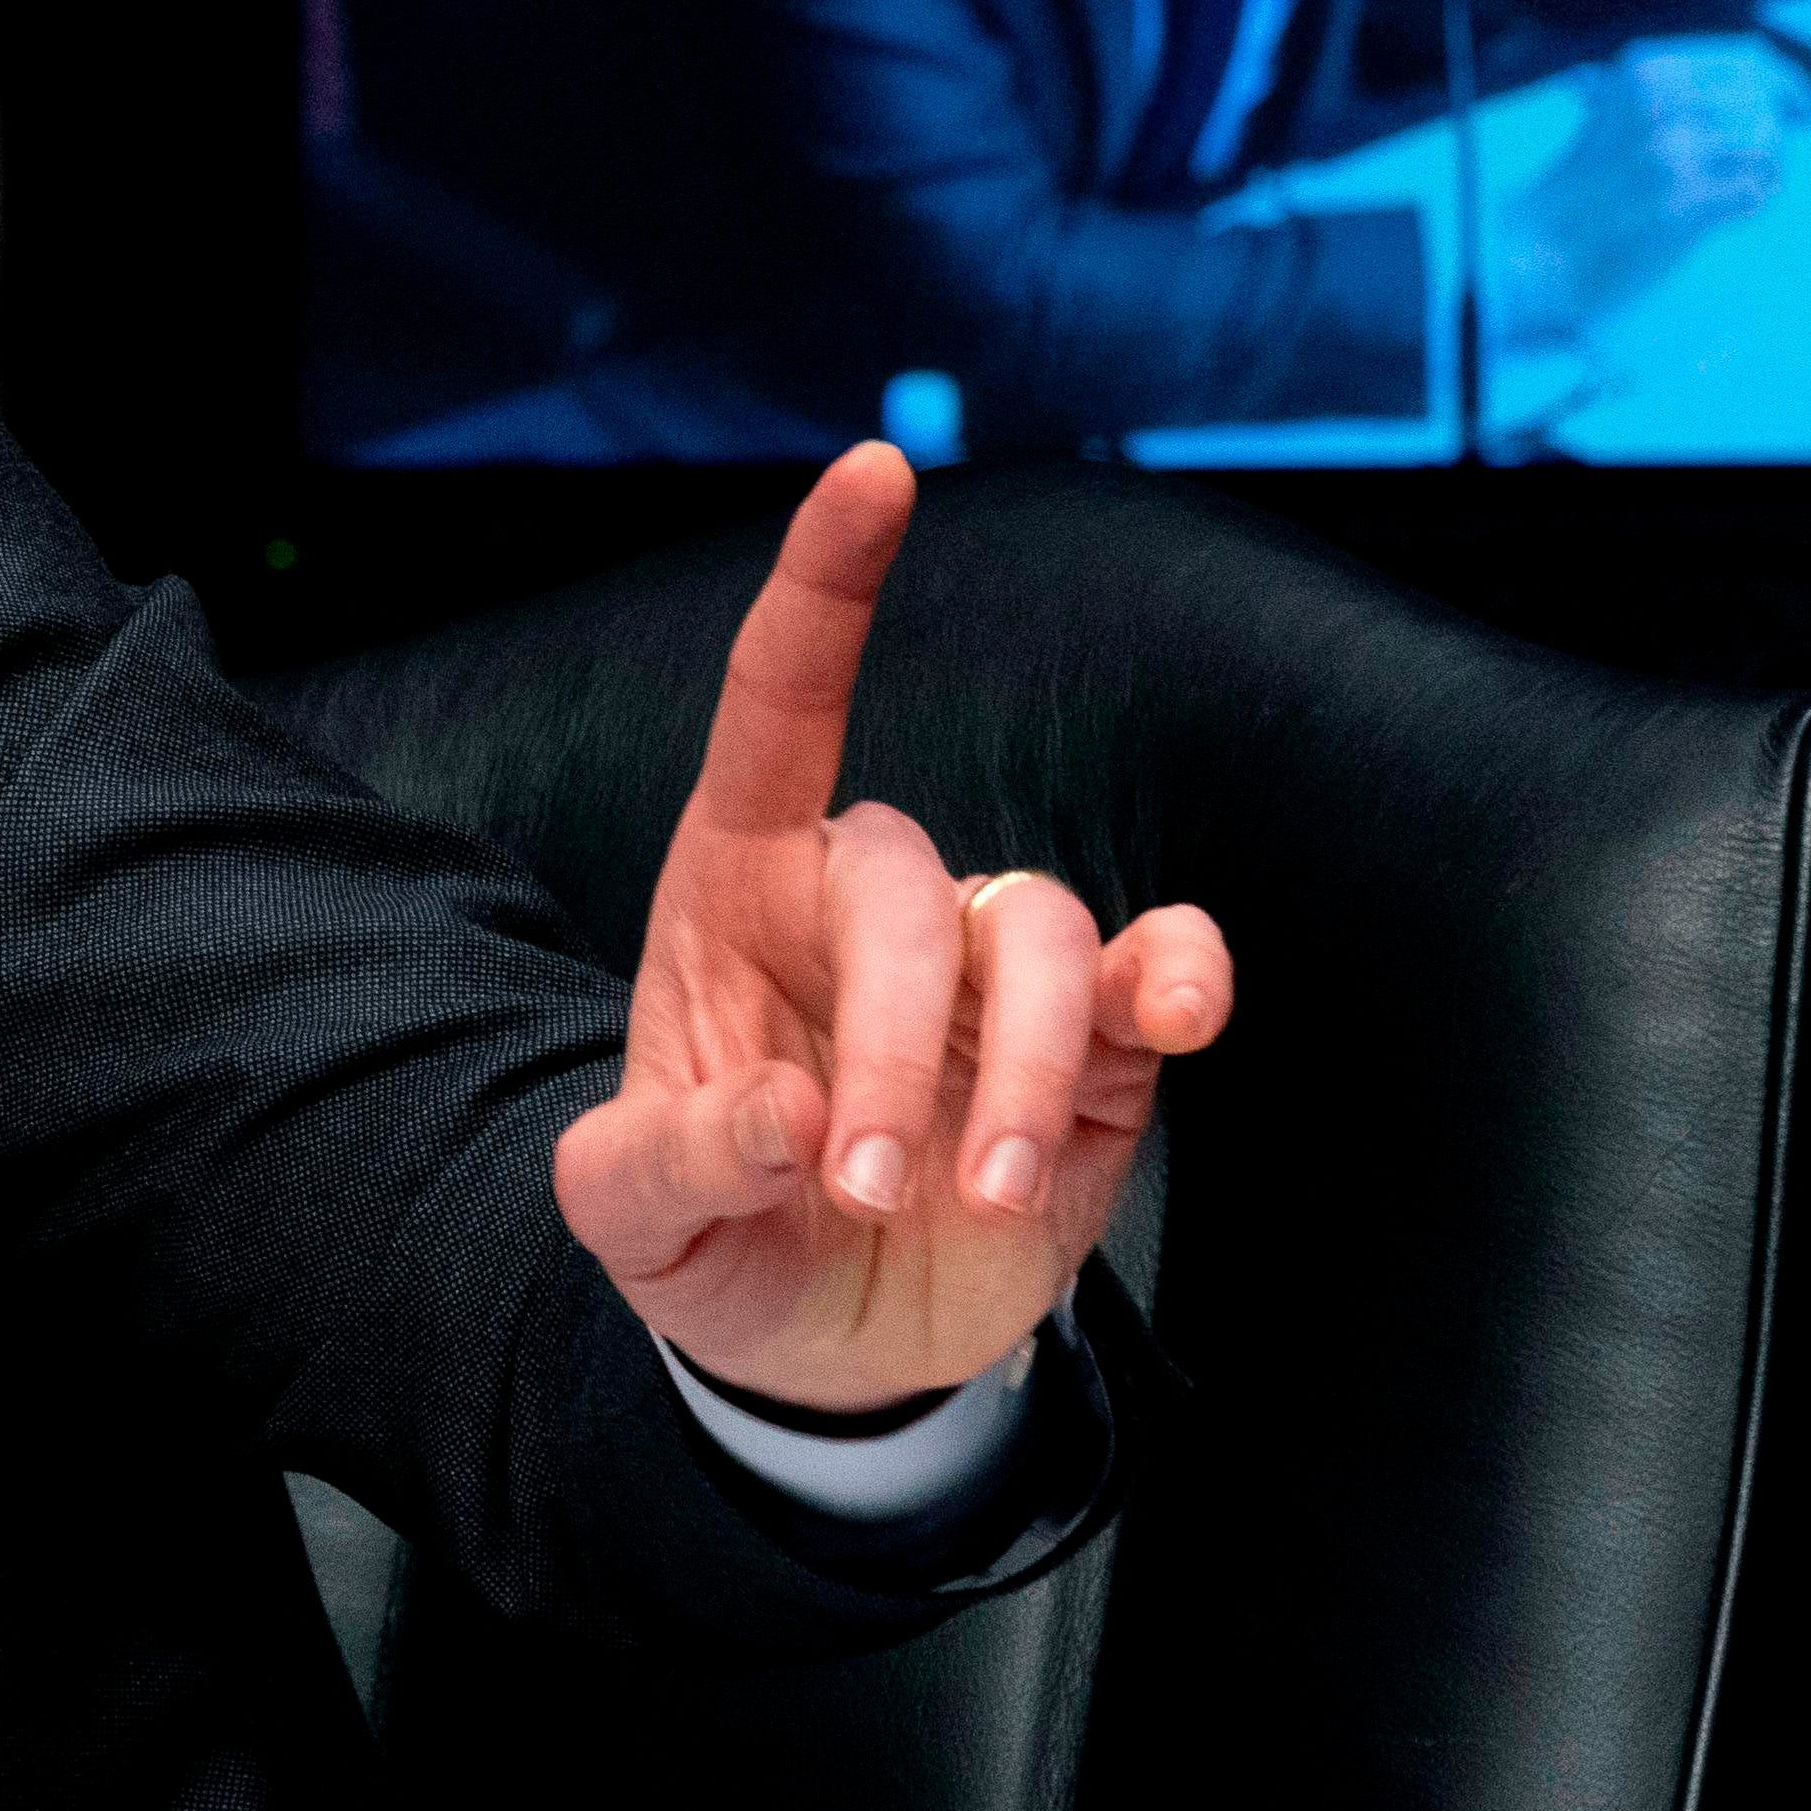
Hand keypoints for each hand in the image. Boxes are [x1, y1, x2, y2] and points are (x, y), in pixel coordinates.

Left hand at [552, 443, 1231, 1409]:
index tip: (876, 468)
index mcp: (736, 890)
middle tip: (863, 1183)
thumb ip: (674, 1165)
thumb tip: (786, 1121)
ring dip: (1022, 1070)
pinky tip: (1174, 1025)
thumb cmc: (709, 1232)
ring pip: (1044, 934)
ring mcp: (989, 971)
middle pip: (913, 888)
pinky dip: (1180, 984)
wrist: (818, 1342)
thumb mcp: (630, 1217)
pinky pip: (1159, 969)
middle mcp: (871, 902)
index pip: (779, 703)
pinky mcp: (1097, 1046)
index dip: (825, 588)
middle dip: (894, 1042)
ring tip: (985, 1194)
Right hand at [1493, 38, 1782, 343]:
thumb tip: (1779, 84)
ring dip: (1767, 174)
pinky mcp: (1681, 203)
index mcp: (1647, 72)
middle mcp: (1659, 103)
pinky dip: (1754, 205)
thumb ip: (1687, 94)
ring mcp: (1670, 153)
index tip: (1808, 111)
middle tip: (1760, 168)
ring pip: (1767, 145)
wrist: (1536, 246)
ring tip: (1739, 196)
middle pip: (1765, 103)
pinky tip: (1729, 216)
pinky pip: (1756, 192)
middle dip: (1776, 137)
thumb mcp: (1623, 116)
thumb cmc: (1587, 189)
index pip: (1750, 60)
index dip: (1789, 85)